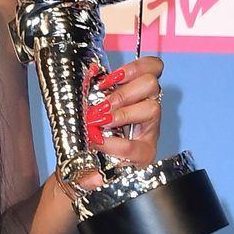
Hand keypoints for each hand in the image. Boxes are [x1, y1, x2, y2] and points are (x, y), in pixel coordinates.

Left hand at [76, 55, 164, 188]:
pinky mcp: (145, 154)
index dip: (135, 67)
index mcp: (136, 92)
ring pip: (152, 109)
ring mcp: (150, 131)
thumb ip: (90, 89)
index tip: (109, 78)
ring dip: (121, 114)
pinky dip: (111, 144)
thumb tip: (91, 70)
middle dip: (122, 92)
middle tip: (100, 106)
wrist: (81, 166)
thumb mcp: (88, 107)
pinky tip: (97, 142)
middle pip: (151, 83)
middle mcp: (148, 108)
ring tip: (98, 123)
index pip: (153, 67)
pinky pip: (134, 146)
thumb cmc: (88, 131)